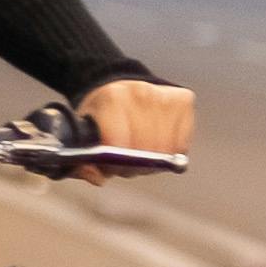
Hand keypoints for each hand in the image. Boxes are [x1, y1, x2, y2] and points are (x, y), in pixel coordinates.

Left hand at [77, 76, 196, 159]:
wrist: (120, 88)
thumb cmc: (102, 116)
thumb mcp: (82, 136)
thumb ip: (81, 163)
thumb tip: (97, 177)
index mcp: (111, 98)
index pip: (119, 145)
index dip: (114, 164)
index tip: (109, 165)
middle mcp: (140, 92)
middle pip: (146, 150)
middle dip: (135, 164)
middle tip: (126, 162)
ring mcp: (164, 95)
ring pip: (166, 150)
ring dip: (154, 161)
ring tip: (141, 152)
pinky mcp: (184, 100)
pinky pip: (181, 145)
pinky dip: (171, 152)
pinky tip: (158, 143)